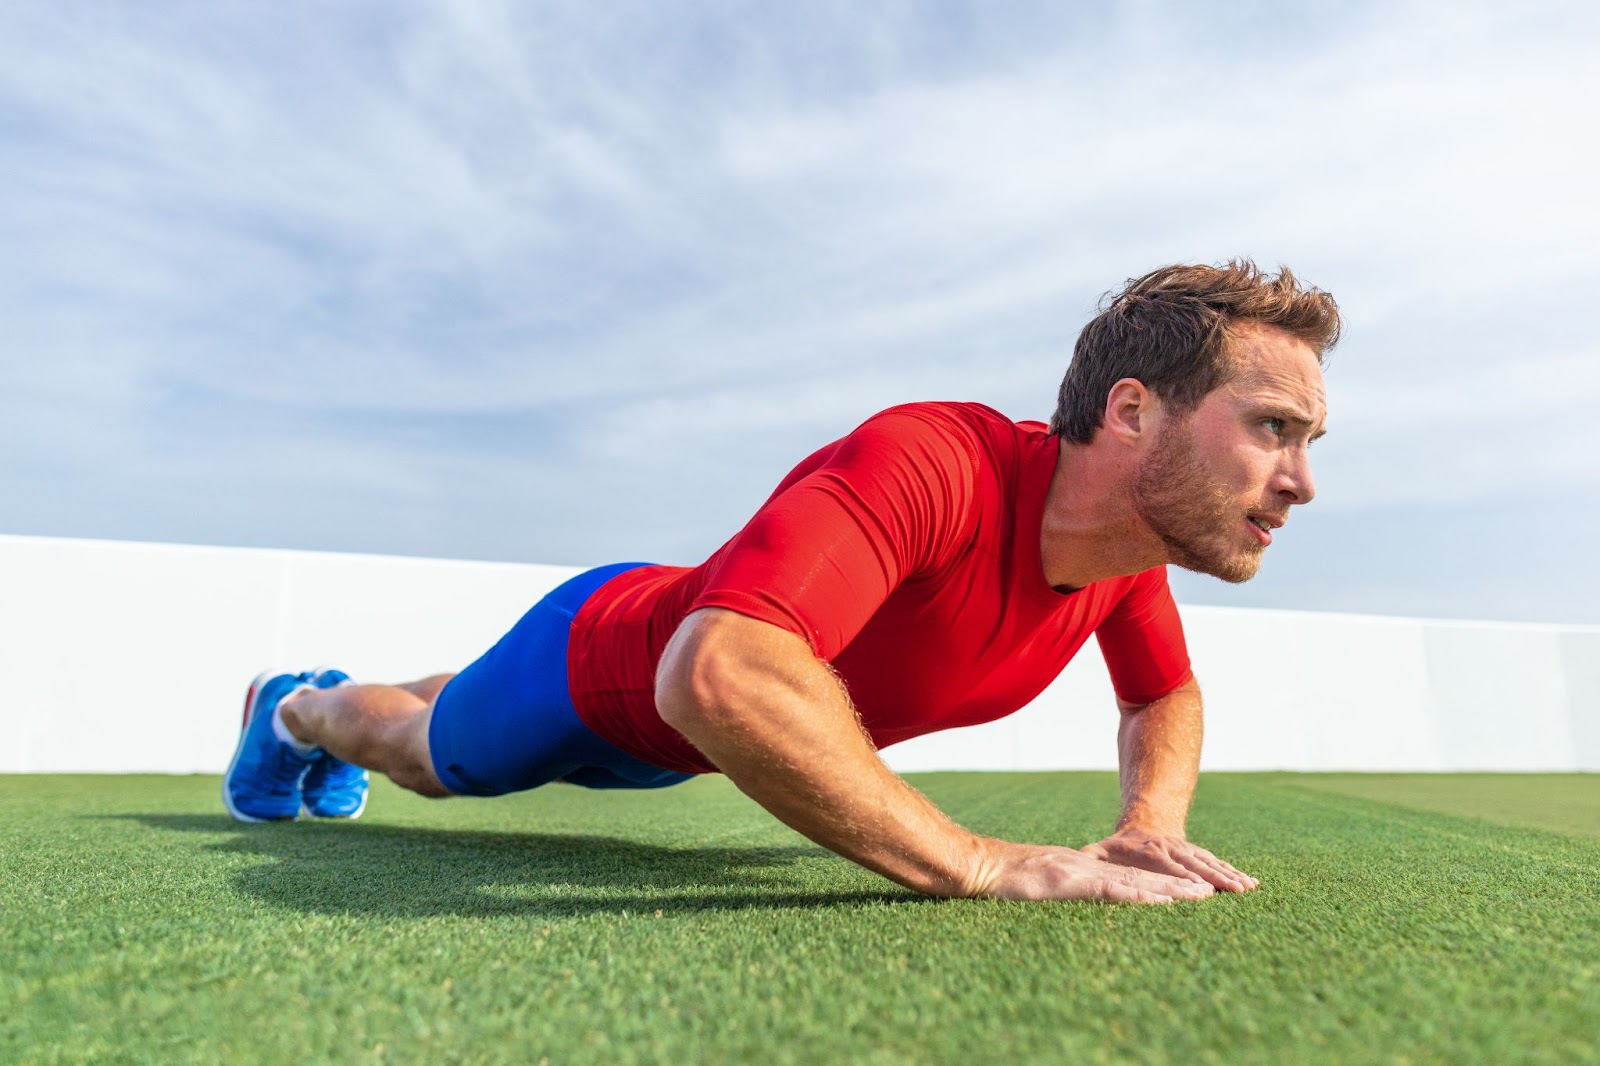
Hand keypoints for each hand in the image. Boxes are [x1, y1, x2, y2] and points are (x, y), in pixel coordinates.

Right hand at [969, 840, 1216, 903]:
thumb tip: (1075, 899)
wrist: (980, 865)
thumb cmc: (1003, 880)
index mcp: (1082, 871)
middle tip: (1209, 894)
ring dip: (1168, 890)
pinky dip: (1138, 897)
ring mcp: (1079, 874)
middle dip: (1176, 886)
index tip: (1188, 892)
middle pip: (1139, 878)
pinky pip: (1109, 891)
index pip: (1127, 879)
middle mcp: (1087, 869)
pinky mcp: (1068, 883)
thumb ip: (1062, 890)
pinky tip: (1160, 902)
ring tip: (1199, 897)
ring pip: (1133, 882)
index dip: (1160, 885)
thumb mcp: (1041, 885)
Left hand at [1080, 829, 1259, 893]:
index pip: (1166, 867)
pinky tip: (1252, 883)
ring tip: (1248, 888)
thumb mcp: (1099, 851)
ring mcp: (1187, 851)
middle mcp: (1171, 850)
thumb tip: (1067, 871)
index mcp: (1148, 851)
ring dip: (1228, 875)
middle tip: (1233, 892)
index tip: (1198, 890)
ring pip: (1210, 862)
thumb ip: (1089, 860)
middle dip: (1213, 879)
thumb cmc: (1117, 846)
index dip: (1181, 878)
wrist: (1145, 820)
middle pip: (1194, 865)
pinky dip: (1234, 872)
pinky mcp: (1199, 854)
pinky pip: (1218, 863)